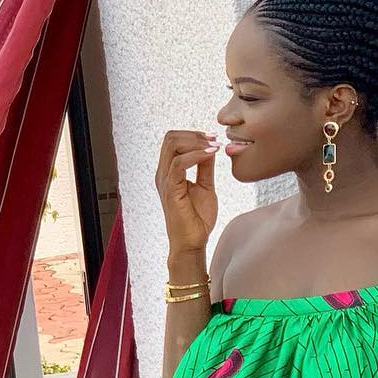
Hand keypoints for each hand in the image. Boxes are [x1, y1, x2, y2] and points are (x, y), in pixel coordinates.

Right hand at [156, 129, 218, 255]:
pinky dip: (196, 155)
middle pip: (170, 138)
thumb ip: (205, 167)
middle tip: (214, 140)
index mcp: (169, 172)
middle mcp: (163, 173)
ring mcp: (165, 181)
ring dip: (196, 142)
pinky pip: (179, 163)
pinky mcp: (171, 189)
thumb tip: (211, 147)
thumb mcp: (205, 186)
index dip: (193, 135)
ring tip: (214, 147)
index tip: (213, 138)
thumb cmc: (197, 219)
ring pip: (173, 145)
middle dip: (194, 134)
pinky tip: (210, 155)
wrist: (193, 242)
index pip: (173, 141)